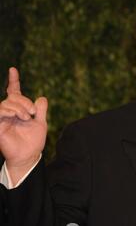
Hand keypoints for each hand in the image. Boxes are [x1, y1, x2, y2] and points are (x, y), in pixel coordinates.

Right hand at [0, 67, 47, 185]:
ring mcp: (2, 119)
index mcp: (19, 110)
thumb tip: (41, 98)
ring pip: (6, 103)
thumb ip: (41, 110)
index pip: (13, 92)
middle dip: (24, 102)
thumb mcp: (41, 123)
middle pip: (13, 98)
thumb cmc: (33, 141)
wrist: (29, 155)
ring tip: (27, 117)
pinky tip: (17, 116)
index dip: (13, 81)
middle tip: (33, 113)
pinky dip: (9, 111)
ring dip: (19, 107)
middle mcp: (9, 113)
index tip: (13, 69)